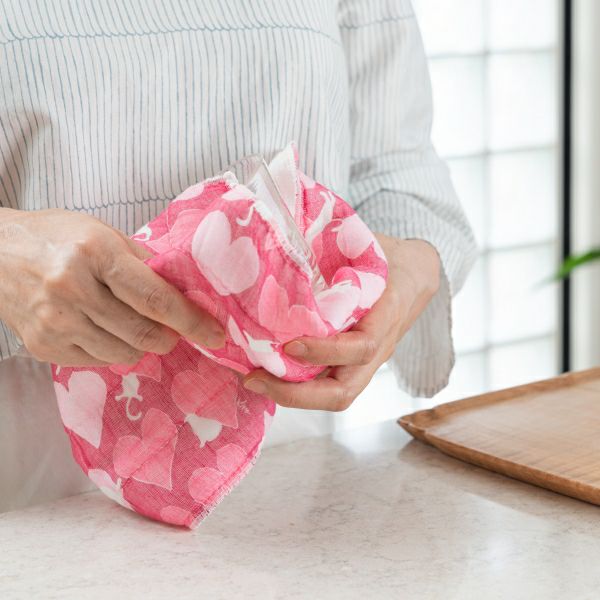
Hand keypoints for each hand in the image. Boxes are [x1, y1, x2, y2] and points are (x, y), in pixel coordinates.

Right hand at [0, 208, 224, 365]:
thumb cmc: (55, 237)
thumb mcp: (102, 233)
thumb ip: (144, 260)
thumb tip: (186, 287)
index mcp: (94, 253)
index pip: (155, 298)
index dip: (191, 320)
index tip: (215, 334)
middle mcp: (72, 289)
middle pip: (143, 333)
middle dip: (170, 337)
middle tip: (175, 330)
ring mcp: (54, 322)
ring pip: (124, 353)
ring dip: (143, 344)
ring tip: (137, 325)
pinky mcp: (43, 347)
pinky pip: (98, 361)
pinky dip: (114, 349)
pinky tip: (106, 329)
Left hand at [242, 234, 439, 410]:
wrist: (416, 275)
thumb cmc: (389, 257)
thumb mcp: (369, 246)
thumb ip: (340, 247)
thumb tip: (289, 234)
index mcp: (387, 314)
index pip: (361, 346)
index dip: (325, 350)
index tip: (290, 343)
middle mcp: (379, 348)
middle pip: (344, 392)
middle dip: (297, 394)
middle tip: (254, 378)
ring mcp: (366, 362)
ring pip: (334, 396)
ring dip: (292, 395)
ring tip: (254, 379)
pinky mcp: (353, 365)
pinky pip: (327, 384)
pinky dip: (297, 385)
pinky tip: (267, 372)